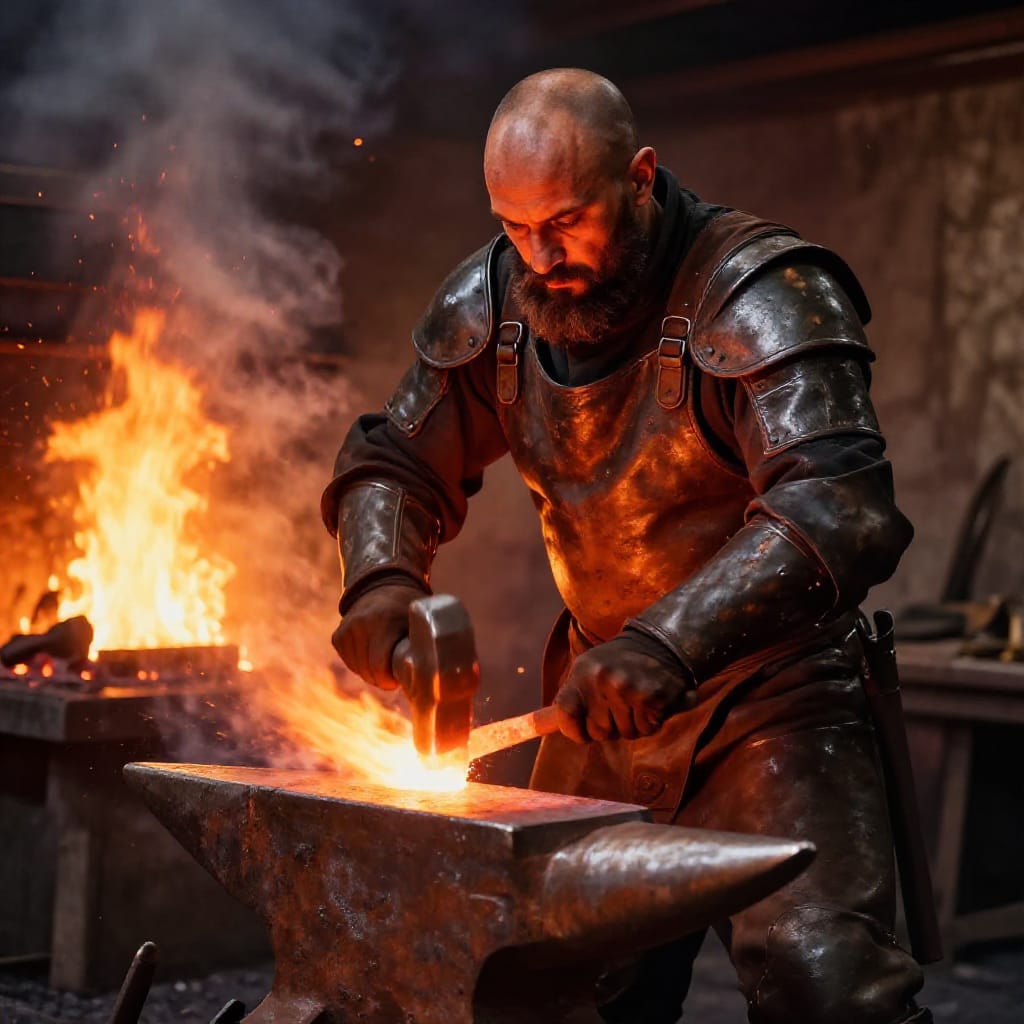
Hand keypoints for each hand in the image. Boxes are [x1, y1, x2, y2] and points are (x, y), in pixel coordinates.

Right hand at [331, 582, 426, 689]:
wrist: (382, 587)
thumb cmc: (406, 608)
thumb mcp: (419, 619)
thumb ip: (423, 641)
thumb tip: (432, 669)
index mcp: (383, 620)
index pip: (378, 666)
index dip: (389, 679)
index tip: (399, 677)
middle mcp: (360, 623)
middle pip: (367, 671)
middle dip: (381, 678)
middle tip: (394, 671)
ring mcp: (346, 629)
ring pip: (357, 669)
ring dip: (371, 671)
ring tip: (385, 660)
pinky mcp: (338, 636)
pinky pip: (349, 662)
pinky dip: (360, 664)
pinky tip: (372, 653)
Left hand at [554, 630, 693, 743]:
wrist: (660, 643)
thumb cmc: (619, 663)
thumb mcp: (589, 670)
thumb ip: (570, 698)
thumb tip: (534, 726)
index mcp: (582, 671)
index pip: (564, 713)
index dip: (573, 730)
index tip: (583, 732)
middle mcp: (601, 679)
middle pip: (598, 732)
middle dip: (610, 727)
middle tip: (620, 704)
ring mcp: (627, 687)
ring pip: (625, 734)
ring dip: (632, 724)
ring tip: (636, 700)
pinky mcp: (651, 697)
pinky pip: (646, 730)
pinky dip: (651, 723)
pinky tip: (651, 702)